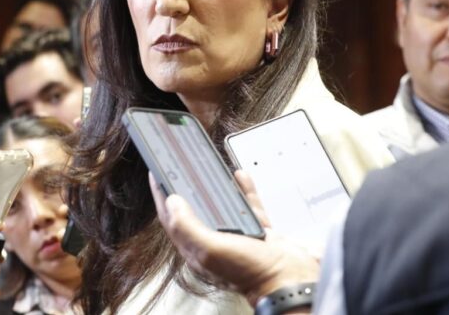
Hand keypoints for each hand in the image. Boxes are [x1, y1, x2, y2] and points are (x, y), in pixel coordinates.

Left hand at [150, 171, 319, 306]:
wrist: (292, 282)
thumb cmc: (252, 273)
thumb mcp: (212, 250)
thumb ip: (188, 227)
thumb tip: (172, 202)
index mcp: (198, 248)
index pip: (173, 218)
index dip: (162, 195)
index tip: (156, 173)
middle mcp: (215, 241)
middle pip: (195, 208)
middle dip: (188, 186)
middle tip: (181, 165)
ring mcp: (237, 235)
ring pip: (222, 204)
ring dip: (216, 185)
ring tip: (209, 167)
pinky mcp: (258, 231)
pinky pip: (247, 205)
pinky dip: (244, 190)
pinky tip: (240, 176)